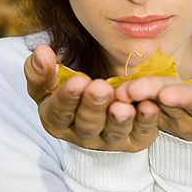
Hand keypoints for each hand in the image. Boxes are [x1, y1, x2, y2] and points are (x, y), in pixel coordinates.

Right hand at [24, 45, 159, 151]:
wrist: (102, 110)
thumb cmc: (72, 93)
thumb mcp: (50, 84)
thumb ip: (41, 69)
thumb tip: (41, 51)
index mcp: (58, 120)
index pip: (59, 112)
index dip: (67, 97)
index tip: (77, 80)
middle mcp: (83, 134)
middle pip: (87, 124)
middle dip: (94, 106)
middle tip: (101, 88)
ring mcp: (110, 139)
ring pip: (114, 131)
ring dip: (120, 119)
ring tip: (124, 105)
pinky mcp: (135, 140)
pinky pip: (142, 133)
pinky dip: (147, 121)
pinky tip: (150, 106)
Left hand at [115, 72, 191, 140]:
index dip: (184, 98)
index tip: (169, 93)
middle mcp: (185, 116)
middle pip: (166, 102)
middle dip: (150, 94)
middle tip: (131, 90)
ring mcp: (164, 115)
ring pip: (147, 103)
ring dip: (131, 98)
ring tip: (116, 90)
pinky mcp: (149, 111)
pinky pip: (134, 103)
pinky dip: (121, 96)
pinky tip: (106, 88)